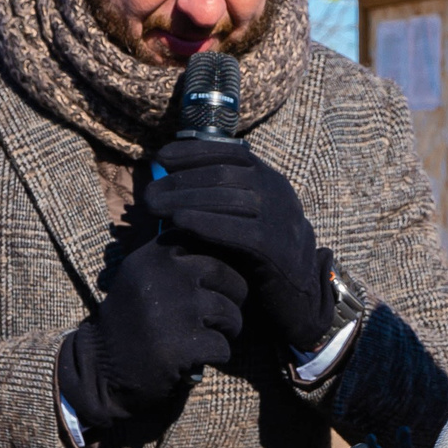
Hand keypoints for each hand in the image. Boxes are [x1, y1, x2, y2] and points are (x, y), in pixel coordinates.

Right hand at [56, 236, 247, 434]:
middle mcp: (162, 276)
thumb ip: (178, 258)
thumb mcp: (145, 278)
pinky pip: (222, 346)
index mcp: (153, 255)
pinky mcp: (178, 345)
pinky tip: (200, 359)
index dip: (221, 262)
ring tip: (214, 336)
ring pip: (230, 312)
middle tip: (224, 314)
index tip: (214, 282)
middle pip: (226, 274)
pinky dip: (217, 356)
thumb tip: (232, 243)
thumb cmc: (133, 322)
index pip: (207, 240)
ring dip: (229, 328)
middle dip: (234, 296)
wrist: (101, 370)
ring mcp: (171, 310)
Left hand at [144, 139, 332, 348]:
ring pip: (228, 197)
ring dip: (185, 198)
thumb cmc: (258, 256)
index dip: (193, 152)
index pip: (230, 153)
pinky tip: (179, 221)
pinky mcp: (277, 247)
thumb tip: (167, 183)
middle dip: (180, 180)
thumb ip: (216, 200)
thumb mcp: (241, 218)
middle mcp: (277, 192)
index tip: (161, 157)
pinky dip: (206, 222)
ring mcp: (281, 218)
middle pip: (223, 174)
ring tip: (154, 206)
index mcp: (269, 179)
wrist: (299, 296)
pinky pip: (238, 230)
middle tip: (148, 194)